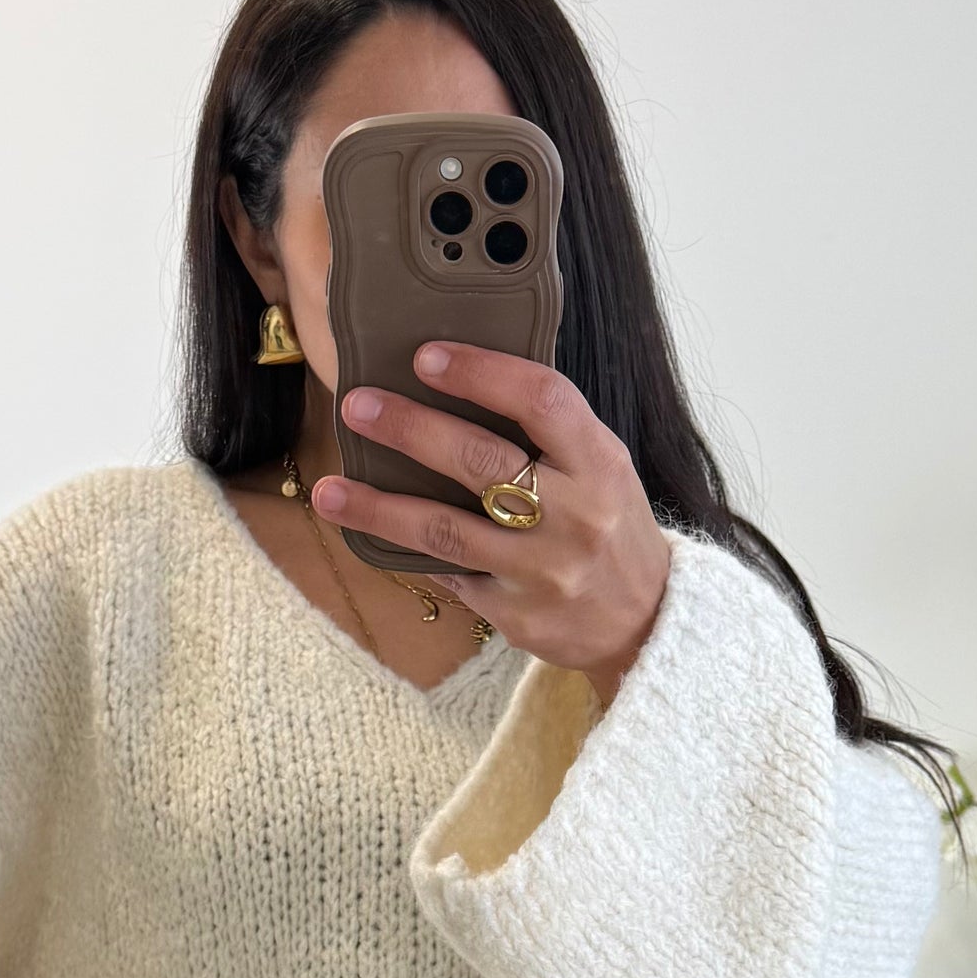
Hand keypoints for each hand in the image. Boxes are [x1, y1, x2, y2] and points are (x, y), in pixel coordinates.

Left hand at [312, 343, 674, 706]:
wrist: (648, 620)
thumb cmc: (610, 525)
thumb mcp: (602, 467)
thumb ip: (548, 432)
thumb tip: (457, 380)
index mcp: (600, 463)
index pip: (541, 400)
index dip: (481, 372)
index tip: (426, 357)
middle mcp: (576, 516)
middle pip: (480, 461)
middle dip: (410, 429)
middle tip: (357, 407)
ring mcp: (543, 571)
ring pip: (446, 531)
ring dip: (379, 508)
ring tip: (328, 490)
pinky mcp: (517, 614)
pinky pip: (449, 576)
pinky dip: (408, 553)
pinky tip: (369, 534)